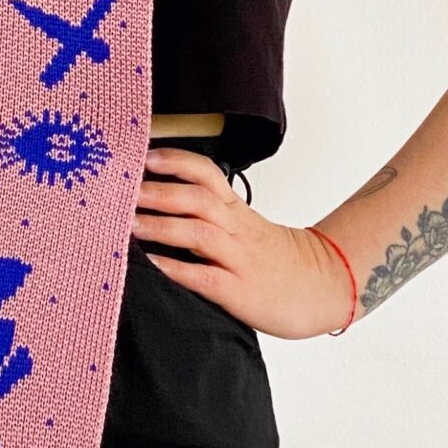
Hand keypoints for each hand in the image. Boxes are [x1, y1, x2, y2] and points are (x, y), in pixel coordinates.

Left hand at [133, 149, 355, 339]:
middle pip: (197, 198)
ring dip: (160, 226)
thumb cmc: (279, 261)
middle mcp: (237, 230)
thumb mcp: (248, 229)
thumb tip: (163, 207)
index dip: (176, 161)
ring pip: (198, 233)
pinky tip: (152, 265)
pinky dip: (177, 269)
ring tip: (128, 224)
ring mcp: (240, 260)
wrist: (325, 287)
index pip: (207, 174)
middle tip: (122, 191)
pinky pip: (205, 277)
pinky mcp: (241, 292)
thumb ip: (213, 217)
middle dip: (158, 191)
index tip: (144, 155)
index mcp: (238, 211)